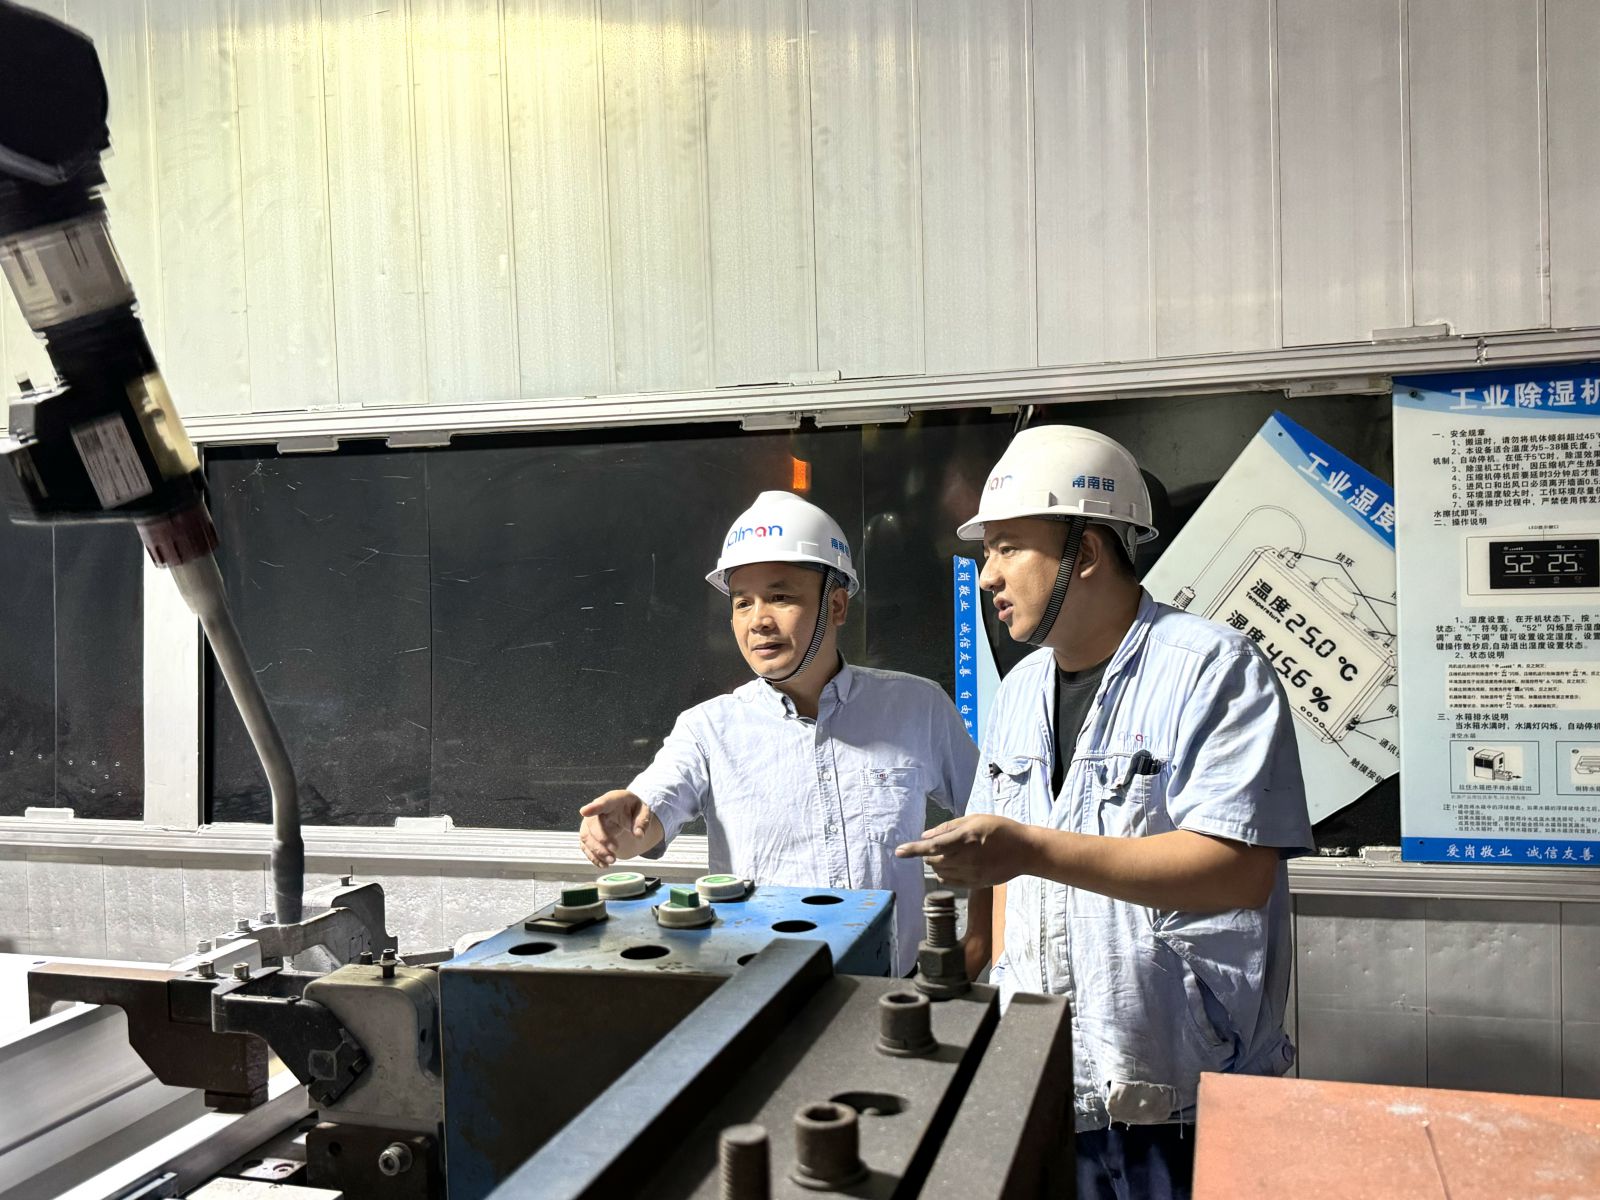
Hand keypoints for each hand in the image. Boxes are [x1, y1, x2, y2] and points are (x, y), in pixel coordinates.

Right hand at [578, 789, 654, 867]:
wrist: (624, 811)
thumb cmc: (633, 809)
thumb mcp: (643, 811)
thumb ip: (642, 821)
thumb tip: (639, 835)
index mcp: (612, 800)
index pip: (603, 802)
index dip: (593, 807)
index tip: (584, 811)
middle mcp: (597, 811)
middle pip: (593, 824)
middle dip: (602, 839)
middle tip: (615, 850)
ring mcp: (590, 823)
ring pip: (586, 837)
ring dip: (597, 851)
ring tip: (612, 861)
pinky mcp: (588, 835)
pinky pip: (585, 846)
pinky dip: (593, 857)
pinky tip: (604, 864)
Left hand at [894, 815, 1034, 887]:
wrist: (1025, 851)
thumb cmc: (1000, 829)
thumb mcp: (975, 819)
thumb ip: (948, 828)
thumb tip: (926, 836)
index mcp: (965, 838)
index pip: (932, 846)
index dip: (913, 849)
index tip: (898, 852)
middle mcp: (966, 858)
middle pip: (933, 860)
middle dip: (927, 853)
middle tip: (936, 845)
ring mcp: (971, 873)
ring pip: (940, 871)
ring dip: (936, 862)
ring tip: (949, 853)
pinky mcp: (975, 883)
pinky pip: (950, 881)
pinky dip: (944, 873)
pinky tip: (952, 865)